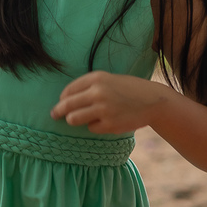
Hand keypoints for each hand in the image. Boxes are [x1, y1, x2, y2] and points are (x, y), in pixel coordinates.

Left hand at [50, 71, 166, 133]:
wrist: (152, 101)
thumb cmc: (128, 89)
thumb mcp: (108, 79)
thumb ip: (88, 86)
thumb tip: (64, 100)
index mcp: (96, 78)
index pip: (68, 90)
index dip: (62, 98)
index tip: (60, 103)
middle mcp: (98, 92)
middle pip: (67, 105)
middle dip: (58, 111)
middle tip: (54, 115)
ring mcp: (103, 109)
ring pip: (73, 119)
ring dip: (74, 120)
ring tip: (79, 119)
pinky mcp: (109, 125)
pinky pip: (91, 128)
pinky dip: (94, 126)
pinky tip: (105, 121)